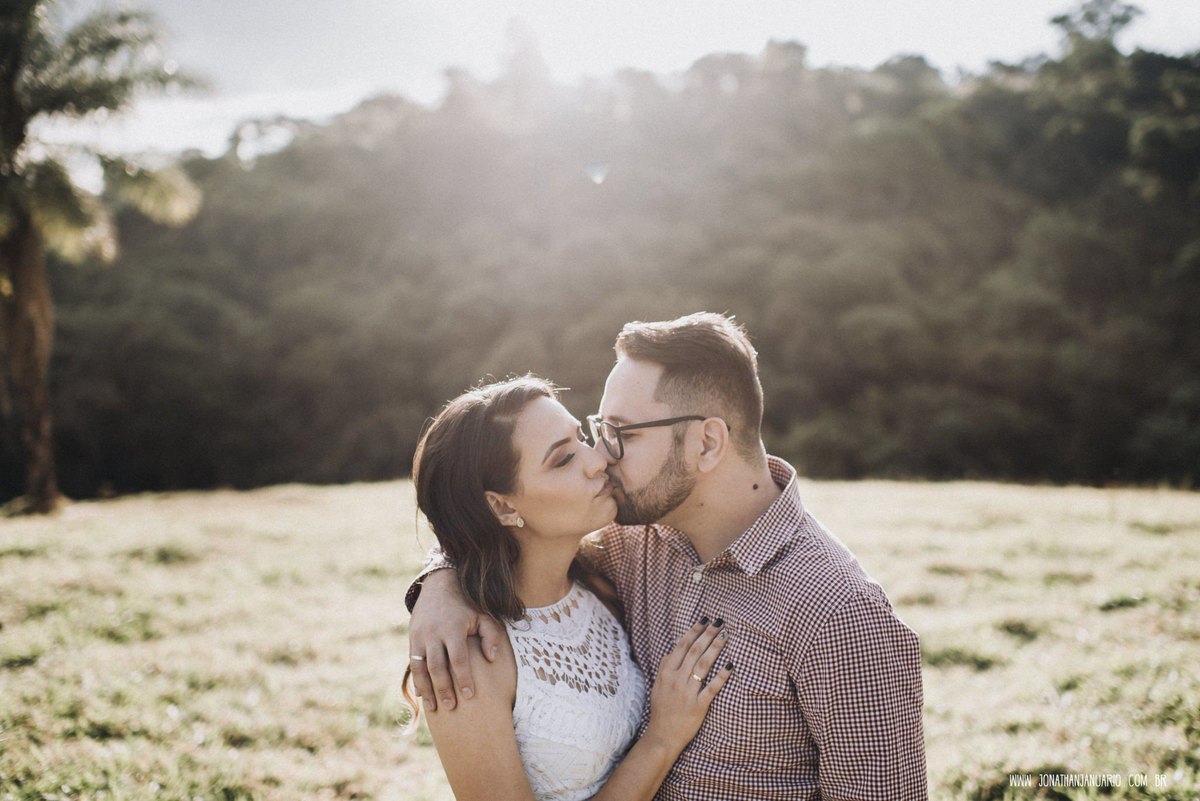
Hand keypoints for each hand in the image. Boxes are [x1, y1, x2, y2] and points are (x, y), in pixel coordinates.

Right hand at [408, 569, 505, 710]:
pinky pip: (412, 662)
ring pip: (421, 667)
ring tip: (434, 708)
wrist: (440, 585)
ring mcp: (420, 636)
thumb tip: (492, 659)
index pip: (458, 658)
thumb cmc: (467, 605)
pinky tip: (422, 694)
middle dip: (444, 689)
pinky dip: (416, 679)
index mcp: (453, 628)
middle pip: (437, 666)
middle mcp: (434, 633)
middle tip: (451, 707)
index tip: (470, 696)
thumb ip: (490, 636)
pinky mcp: (412, 638)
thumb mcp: (482, 615)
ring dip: (427, 689)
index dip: (464, 678)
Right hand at [642, 620, 732, 751]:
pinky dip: (721, 676)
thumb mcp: (657, 685)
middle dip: (707, 635)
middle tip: (719, 623)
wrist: (663, 736)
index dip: (694, 632)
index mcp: (667, 673)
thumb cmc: (661, 710)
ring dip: (715, 648)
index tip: (704, 620)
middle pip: (694, 652)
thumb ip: (664, 667)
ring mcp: (687, 693)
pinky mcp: (698, 706)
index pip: (682, 646)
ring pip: (703, 665)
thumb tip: (672, 651)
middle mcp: (676, 680)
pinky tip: (730, 665)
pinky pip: (712, 688)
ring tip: (725, 636)